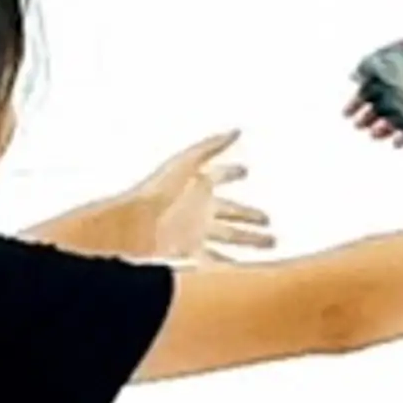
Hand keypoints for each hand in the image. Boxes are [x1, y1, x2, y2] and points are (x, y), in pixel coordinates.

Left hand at [135, 132, 276, 264]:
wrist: (132, 225)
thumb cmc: (156, 191)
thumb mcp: (186, 163)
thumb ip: (211, 146)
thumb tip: (236, 130)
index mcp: (198, 186)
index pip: (221, 175)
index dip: (232, 172)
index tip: (245, 170)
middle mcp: (199, 209)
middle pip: (232, 212)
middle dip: (251, 215)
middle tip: (268, 220)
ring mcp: (197, 232)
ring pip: (231, 237)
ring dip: (250, 240)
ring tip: (270, 244)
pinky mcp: (191, 252)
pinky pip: (216, 261)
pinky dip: (231, 266)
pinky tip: (245, 272)